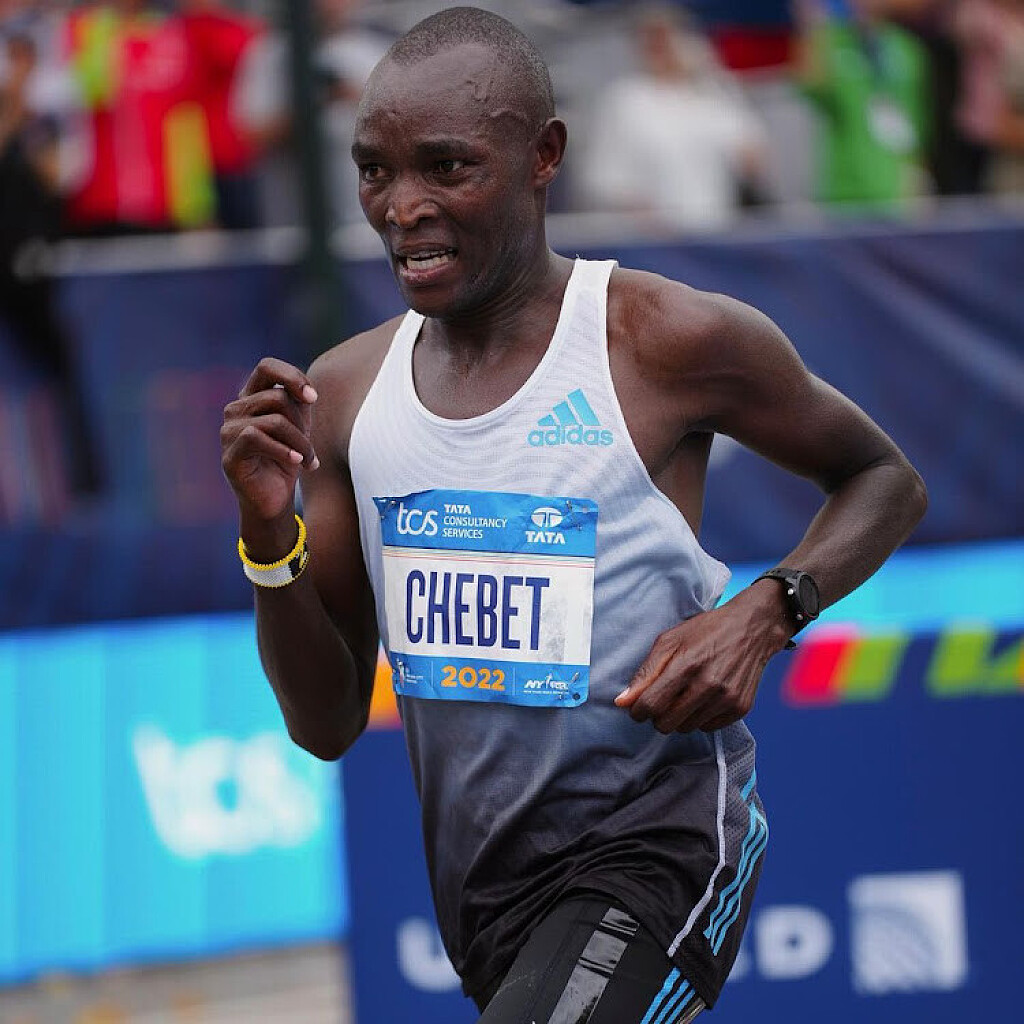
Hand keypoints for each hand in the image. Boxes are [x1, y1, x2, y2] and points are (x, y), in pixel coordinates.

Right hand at [221, 357, 318, 533]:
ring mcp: (228, 431)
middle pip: (277, 398)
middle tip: (308, 446)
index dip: (292, 376)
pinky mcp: (230, 454)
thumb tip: (306, 393)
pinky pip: (257, 438)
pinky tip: (297, 462)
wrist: (275, 497)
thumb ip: (299, 402)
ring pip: (274, 420)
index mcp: (251, 397)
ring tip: (307, 460)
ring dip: (300, 442)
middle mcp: (236, 409)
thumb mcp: (299, 425)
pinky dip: (284, 450)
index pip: (266, 367)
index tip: (313, 398)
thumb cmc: (288, 458)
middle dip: (302, 422)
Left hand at [613, 586, 791, 732]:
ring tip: (687, 693)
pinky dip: (700, 717)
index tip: (638, 707)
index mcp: (686, 664)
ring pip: (686, 728)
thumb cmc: (706, 631)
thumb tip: (622, 702)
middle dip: (657, 715)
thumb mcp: (669, 640)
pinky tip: (704, 697)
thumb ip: (645, 672)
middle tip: (662, 699)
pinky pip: (708, 728)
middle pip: (667, 724)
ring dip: (680, 716)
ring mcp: (727, 698)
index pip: (651, 706)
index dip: (638, 711)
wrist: (752, 628)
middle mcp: (709, 684)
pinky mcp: (741, 708)